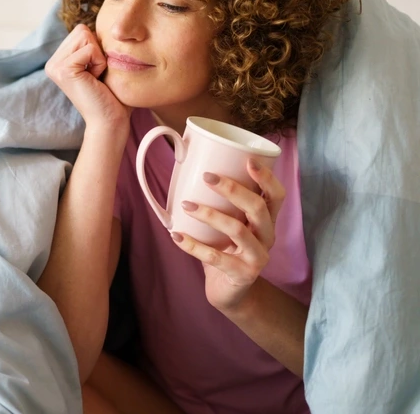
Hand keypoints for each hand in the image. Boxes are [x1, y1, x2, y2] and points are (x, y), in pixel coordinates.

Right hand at [45, 24, 130, 130]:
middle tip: (96, 76)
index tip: (96, 72)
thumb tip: (104, 22)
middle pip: (82, 30)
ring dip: (98, 56)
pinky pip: (90, 49)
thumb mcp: (100, 63)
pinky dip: (99, 63)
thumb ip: (94, 44)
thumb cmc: (112, 96)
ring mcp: (54, 66)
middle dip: (97, 50)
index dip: (97, 48)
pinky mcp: (63, 70)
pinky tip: (95, 80)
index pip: (81, 30)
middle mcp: (52, 62)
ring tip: (96, 78)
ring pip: (85, 36)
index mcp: (59, 60)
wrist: (110, 121)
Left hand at [170, 159, 285, 313]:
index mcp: (266, 221)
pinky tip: (176, 236)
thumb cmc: (226, 249)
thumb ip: (220, 203)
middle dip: (232, 189)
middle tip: (207, 176)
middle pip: (257, 208)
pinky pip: (216, 257)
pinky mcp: (242, 275)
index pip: (276, 196)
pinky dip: (193, 245)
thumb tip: (188, 170)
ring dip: (209, 214)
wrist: (230, 292)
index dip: (266, 177)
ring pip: (237, 230)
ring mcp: (257, 258)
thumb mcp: (228, 224)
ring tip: (186, 205)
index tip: (248, 160)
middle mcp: (267, 237)